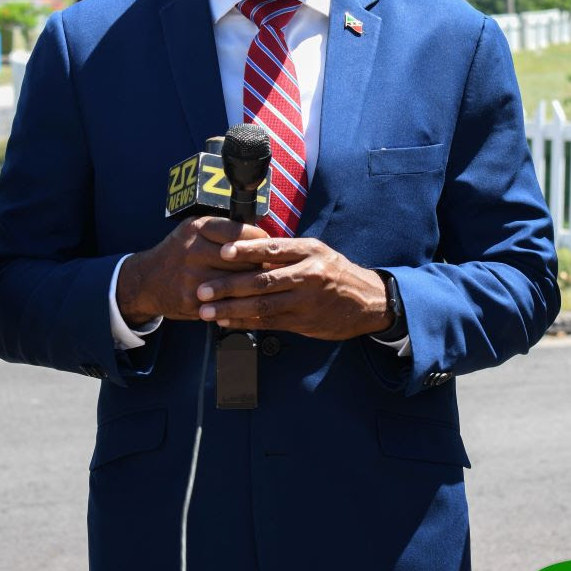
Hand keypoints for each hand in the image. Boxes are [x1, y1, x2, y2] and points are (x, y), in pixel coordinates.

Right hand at [116, 216, 268, 325]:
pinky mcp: (192, 300)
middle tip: (268, 266)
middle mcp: (193, 250)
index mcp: (197, 228)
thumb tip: (261, 236)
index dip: (257, 239)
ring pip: (237, 281)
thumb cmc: (178, 252)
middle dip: (259, 263)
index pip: (237, 231)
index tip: (266, 243)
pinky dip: (239, 301)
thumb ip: (222, 229)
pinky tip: (246, 299)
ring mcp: (192, 277)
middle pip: (242, 258)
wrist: (146, 280)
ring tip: (260, 282)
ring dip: (252, 283)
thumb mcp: (194, 230)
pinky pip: (226, 301)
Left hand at [196, 235, 392, 339]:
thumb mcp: (317, 252)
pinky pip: (269, 322)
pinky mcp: (303, 322)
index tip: (223, 252)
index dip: (247, 250)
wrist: (368, 301)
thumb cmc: (335, 272)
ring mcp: (305, 301)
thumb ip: (286, 253)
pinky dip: (245, 322)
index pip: (273, 248)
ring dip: (231, 309)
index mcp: (309, 251)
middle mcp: (308, 275)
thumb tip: (249, 250)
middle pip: (262, 280)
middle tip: (202, 289)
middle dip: (228, 286)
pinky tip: (227, 322)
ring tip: (207, 310)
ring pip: (262, 305)